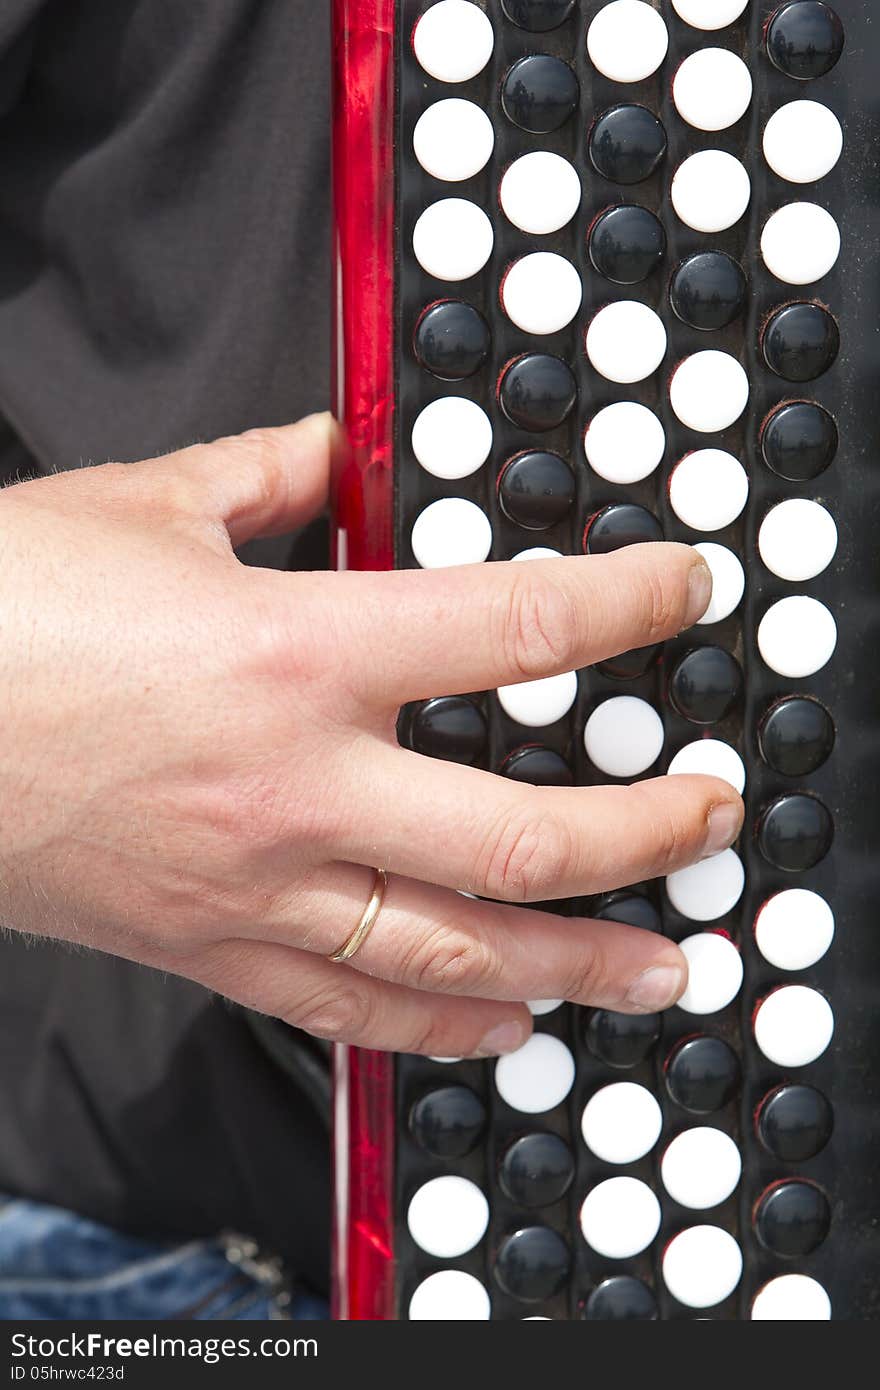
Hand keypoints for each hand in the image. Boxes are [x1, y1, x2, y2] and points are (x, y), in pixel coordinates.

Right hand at [0, 416, 741, 1055]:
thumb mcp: (144, 505)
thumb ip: (270, 475)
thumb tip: (334, 451)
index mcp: (294, 650)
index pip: (514, 632)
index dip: (627, 607)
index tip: (680, 592)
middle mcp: (295, 783)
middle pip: (523, 835)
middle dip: (646, 832)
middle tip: (710, 818)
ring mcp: (255, 882)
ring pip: (453, 951)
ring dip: (576, 965)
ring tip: (657, 971)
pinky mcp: (205, 944)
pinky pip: (345, 1009)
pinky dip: (437, 1027)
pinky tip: (498, 1028)